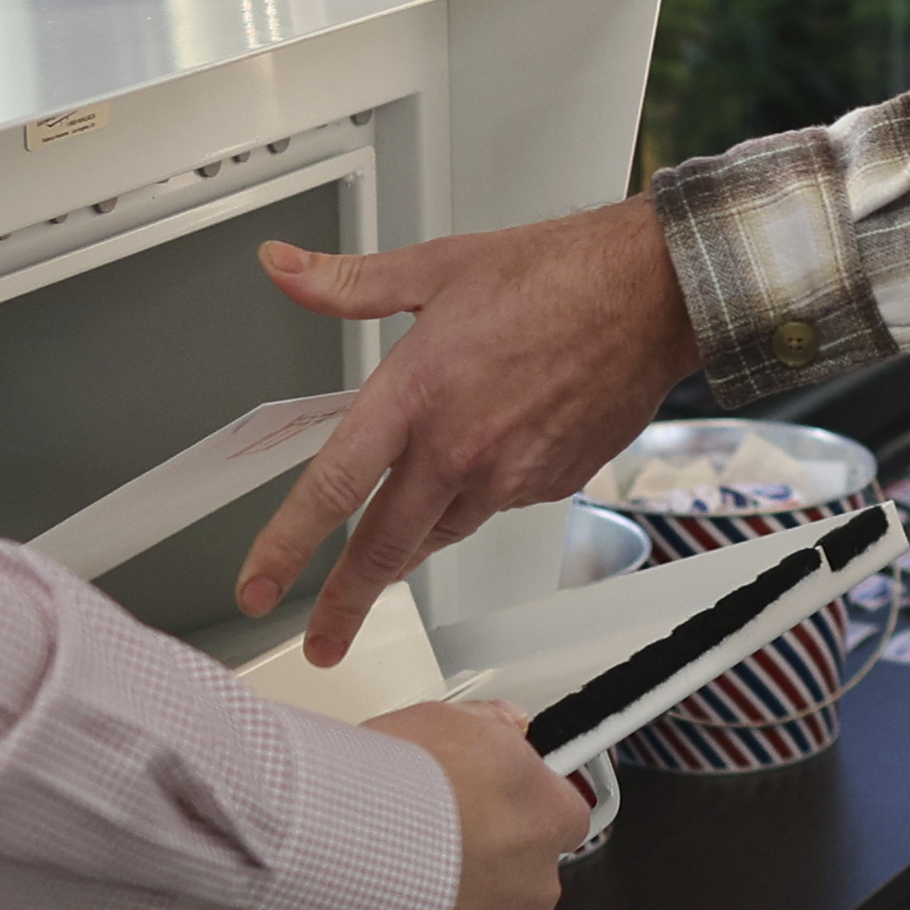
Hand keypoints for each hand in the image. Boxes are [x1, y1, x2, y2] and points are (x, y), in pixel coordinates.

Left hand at [238, 197, 702, 665]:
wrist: (653, 295)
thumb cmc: (556, 275)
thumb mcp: (437, 267)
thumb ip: (348, 282)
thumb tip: (283, 268)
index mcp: (418, 393)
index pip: (334, 487)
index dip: (286, 547)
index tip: (257, 588)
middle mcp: (459, 447)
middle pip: (385, 548)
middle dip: (345, 603)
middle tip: (323, 642)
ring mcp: (509, 474)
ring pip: (441, 530)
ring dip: (413, 541)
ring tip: (395, 547)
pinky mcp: (550, 485)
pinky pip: (496, 506)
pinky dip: (478, 495)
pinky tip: (488, 457)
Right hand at [344, 700, 592, 909]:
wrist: (334, 856)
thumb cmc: (387, 789)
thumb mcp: (445, 722)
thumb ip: (489, 728)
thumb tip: (506, 728)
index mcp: (544, 820)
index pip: (556, 819)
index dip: (513, 814)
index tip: (481, 812)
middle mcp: (532, 889)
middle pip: (514, 883)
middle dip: (473, 873)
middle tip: (416, 853)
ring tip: (381, 895)